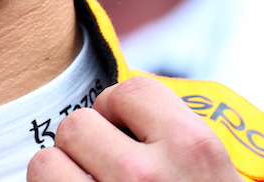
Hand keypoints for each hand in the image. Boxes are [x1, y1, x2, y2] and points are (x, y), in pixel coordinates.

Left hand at [27, 76, 240, 180]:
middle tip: (109, 169)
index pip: (128, 90)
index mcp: (191, 147)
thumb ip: (174, 129)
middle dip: (88, 144)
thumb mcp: (216, 167)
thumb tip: (118, 96)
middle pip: (77, 124)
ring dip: (63, 173)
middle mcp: (145, 176)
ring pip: (46, 160)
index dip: (121, 110)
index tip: (130, 135)